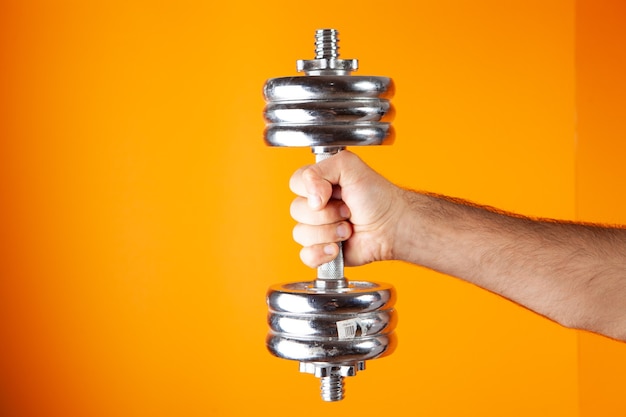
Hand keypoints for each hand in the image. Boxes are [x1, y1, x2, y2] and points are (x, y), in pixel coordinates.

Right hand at [289, 150, 404, 267]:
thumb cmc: (377, 196)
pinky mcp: (321, 250)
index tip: (331, 192)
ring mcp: (317, 229)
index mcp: (318, 183)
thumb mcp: (350, 166)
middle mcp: (315, 205)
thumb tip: (310, 197)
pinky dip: (322, 253)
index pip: (295, 183)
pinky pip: (305, 255)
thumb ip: (321, 168)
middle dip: (326, 213)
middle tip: (348, 211)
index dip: (311, 190)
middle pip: (296, 210)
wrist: (392, 226)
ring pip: (300, 234)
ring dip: (329, 233)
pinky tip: (338, 248)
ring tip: (348, 229)